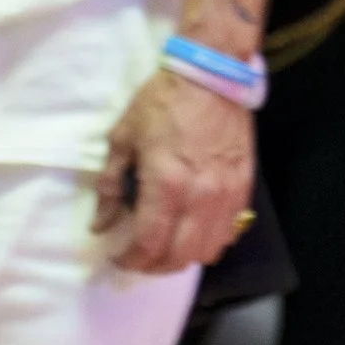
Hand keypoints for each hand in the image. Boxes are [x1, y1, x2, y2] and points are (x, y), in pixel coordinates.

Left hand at [95, 68, 256, 273]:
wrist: (212, 78)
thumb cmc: (163, 103)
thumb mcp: (123, 139)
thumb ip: (110, 185)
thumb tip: (101, 225)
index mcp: (165, 184)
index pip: (148, 245)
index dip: (130, 260)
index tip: (118, 257)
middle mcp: (200, 198)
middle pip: (179, 257)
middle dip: (154, 266)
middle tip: (139, 258)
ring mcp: (226, 196)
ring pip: (207, 251)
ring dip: (183, 258)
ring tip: (166, 248)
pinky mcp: (243, 189)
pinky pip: (229, 233)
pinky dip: (209, 243)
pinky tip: (194, 232)